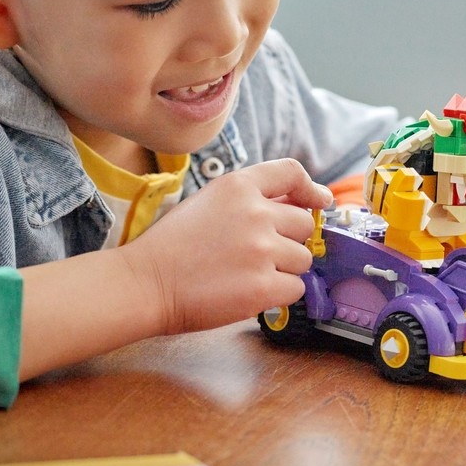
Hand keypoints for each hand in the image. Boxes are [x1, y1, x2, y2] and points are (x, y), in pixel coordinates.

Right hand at [123, 158, 332, 333]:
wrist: (145, 283)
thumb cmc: (171, 247)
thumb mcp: (208, 203)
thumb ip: (248, 201)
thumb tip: (295, 206)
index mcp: (239, 186)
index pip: (291, 172)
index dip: (311, 188)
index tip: (320, 201)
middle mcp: (256, 213)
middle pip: (304, 223)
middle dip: (289, 239)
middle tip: (258, 254)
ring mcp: (262, 250)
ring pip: (303, 258)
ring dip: (283, 269)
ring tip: (246, 274)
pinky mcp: (264, 286)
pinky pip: (296, 288)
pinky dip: (279, 294)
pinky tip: (248, 292)